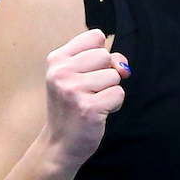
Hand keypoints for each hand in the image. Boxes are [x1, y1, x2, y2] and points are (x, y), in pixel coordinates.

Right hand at [44, 29, 130, 167]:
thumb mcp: (77, 77)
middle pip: (106, 56)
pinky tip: (98, 112)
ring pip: (114, 76)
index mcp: (57, 59)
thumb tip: (123, 66)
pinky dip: (114, 105)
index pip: (95, 36)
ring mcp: (73, 90)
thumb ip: (101, 61)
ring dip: (110, 91)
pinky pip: (118, 94)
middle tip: (91, 91)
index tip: (91, 71)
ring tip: (93, 102)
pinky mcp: (88, 108)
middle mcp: (62, 72)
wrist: (60, 143)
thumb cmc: (72, 107)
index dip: (101, 54)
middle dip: (106, 74)